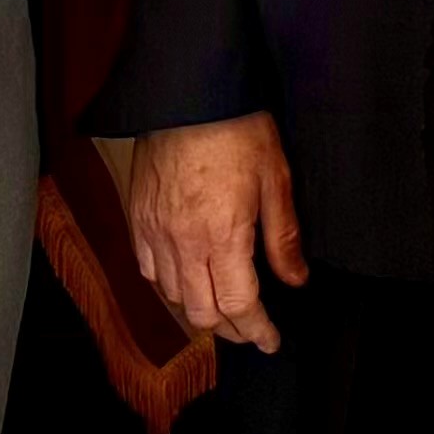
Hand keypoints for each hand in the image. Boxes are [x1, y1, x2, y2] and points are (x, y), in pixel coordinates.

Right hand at [126, 115, 304, 353]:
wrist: (187, 91)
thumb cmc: (236, 127)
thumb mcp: (275, 179)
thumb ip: (283, 237)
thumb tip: (296, 278)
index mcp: (221, 235)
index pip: (238, 305)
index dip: (256, 330)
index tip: (270, 341)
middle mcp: (181, 241)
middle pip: (202, 311)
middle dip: (230, 329)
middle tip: (251, 330)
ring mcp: (153, 230)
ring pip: (172, 295)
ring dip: (199, 310)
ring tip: (222, 310)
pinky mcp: (137, 216)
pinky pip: (147, 269)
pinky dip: (169, 286)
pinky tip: (186, 281)